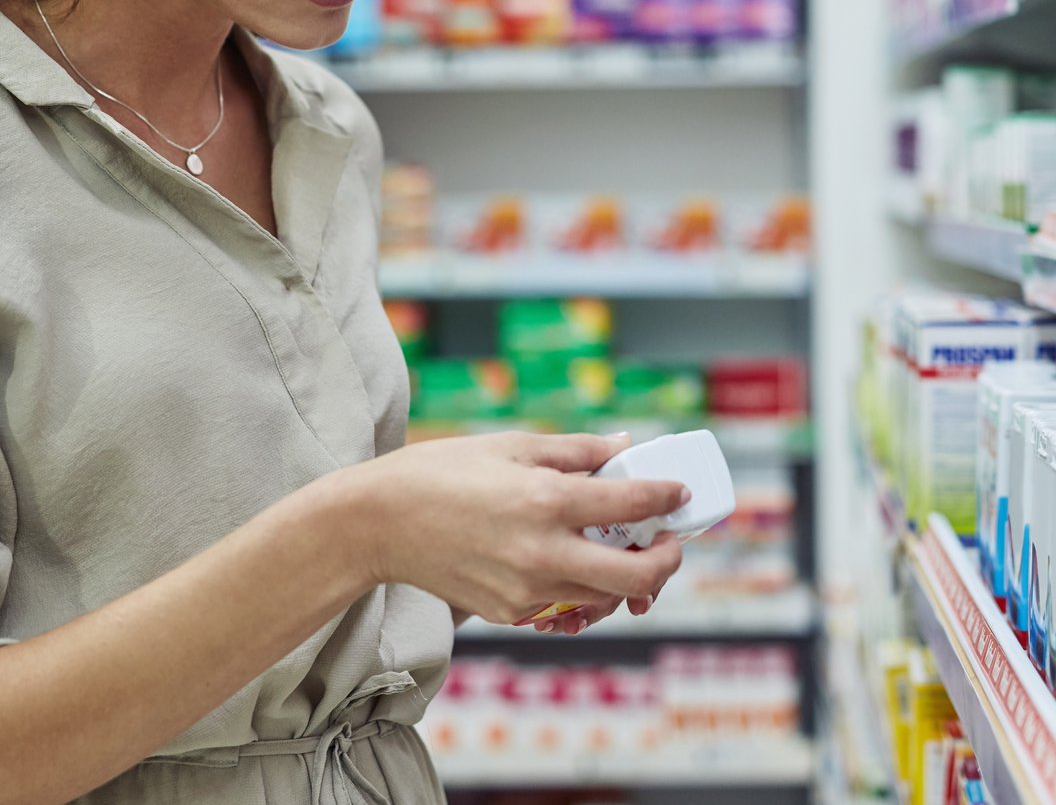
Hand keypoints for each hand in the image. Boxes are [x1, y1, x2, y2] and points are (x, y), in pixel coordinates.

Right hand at [336, 431, 687, 626]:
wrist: (379, 523)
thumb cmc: (441, 472)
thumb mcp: (512, 446)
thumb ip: (575, 451)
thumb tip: (623, 445)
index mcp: (547, 500)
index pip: (632, 506)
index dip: (665, 498)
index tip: (676, 493)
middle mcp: (542, 552)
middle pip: (635, 576)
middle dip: (665, 562)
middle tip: (667, 544)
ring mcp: (526, 589)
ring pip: (602, 597)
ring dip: (623, 579)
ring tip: (621, 552)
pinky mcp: (508, 611)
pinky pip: (561, 603)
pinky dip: (576, 587)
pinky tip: (569, 562)